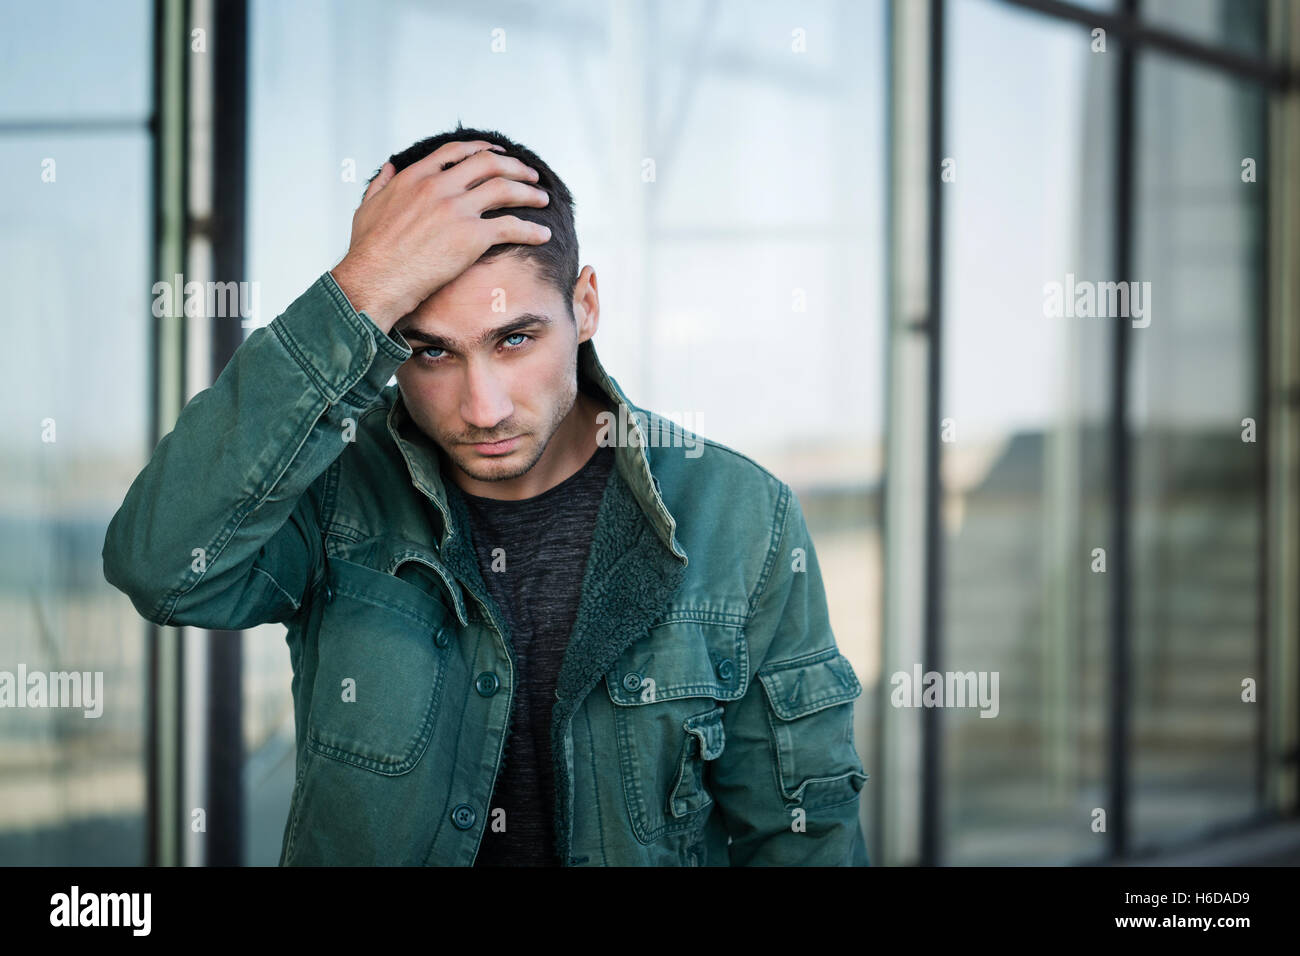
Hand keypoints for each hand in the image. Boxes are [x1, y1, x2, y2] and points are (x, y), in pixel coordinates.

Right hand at [331, 140, 551, 331]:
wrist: (373, 280)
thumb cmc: (367, 251)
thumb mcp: (367, 207)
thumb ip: (381, 183)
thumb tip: (390, 166)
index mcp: (415, 176)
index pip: (457, 151)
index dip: (483, 150)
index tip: (500, 154)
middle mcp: (438, 186)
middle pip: (488, 163)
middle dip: (515, 166)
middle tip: (531, 176)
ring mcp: (456, 209)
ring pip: (505, 189)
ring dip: (529, 193)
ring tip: (543, 199)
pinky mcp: (470, 236)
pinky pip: (512, 226)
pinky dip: (532, 230)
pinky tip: (543, 235)